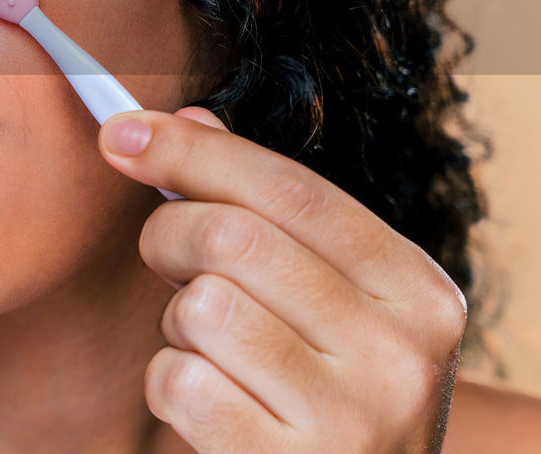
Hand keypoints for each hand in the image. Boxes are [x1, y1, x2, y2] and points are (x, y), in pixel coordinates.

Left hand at [98, 108, 467, 453]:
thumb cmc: (332, 385)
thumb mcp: (332, 296)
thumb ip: (269, 209)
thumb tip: (187, 122)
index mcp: (416, 289)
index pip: (289, 189)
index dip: (194, 151)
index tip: (124, 135)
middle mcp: (398, 352)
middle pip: (232, 238)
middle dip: (169, 235)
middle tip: (167, 258)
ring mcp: (349, 418)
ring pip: (200, 307)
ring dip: (178, 321)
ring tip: (212, 345)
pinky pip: (178, 382)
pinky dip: (170, 382)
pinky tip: (210, 399)